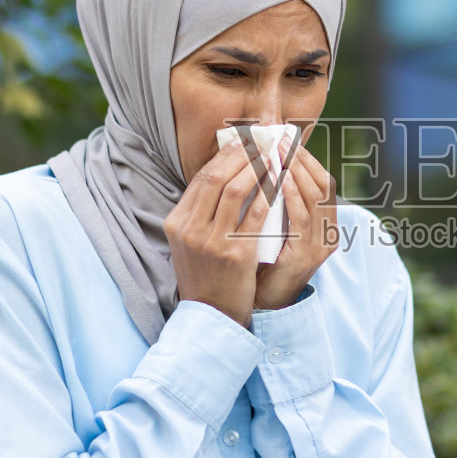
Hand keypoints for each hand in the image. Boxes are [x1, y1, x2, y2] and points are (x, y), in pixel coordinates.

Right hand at [164, 137, 272, 327]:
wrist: (211, 314)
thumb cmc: (206, 274)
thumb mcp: (190, 241)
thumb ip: (201, 212)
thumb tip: (225, 174)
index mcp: (176, 222)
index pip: (201, 178)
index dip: (225, 156)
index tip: (244, 143)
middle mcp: (190, 229)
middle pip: (216, 177)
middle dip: (241, 155)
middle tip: (262, 143)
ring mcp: (211, 241)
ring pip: (236, 190)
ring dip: (257, 168)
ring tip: (272, 157)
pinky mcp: (235, 254)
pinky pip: (255, 214)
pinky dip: (268, 193)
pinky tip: (280, 183)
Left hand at [253, 145, 336, 310]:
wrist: (257, 303)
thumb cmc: (260, 261)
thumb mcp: (272, 226)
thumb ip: (276, 201)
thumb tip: (264, 163)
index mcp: (324, 225)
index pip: (323, 182)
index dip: (307, 158)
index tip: (286, 139)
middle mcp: (328, 233)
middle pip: (322, 184)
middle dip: (301, 159)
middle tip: (281, 138)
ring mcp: (320, 245)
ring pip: (315, 197)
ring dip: (296, 169)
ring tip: (279, 151)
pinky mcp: (306, 256)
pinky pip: (302, 218)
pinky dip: (291, 194)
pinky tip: (279, 177)